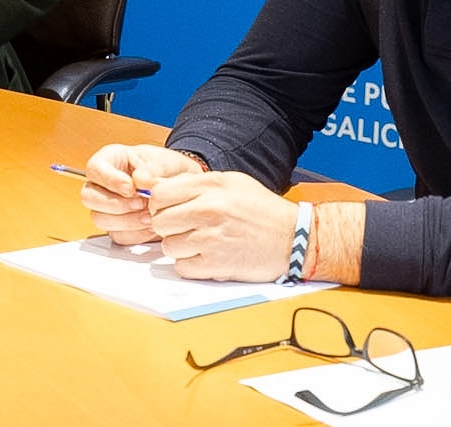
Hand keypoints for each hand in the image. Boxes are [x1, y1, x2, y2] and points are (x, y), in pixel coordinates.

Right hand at [80, 144, 200, 244]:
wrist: (185, 190)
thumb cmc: (170, 170)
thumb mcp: (166, 162)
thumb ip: (153, 169)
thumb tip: (140, 180)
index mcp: (110, 160)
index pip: (94, 168)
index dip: (109, 180)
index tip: (130, 188)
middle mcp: (103, 184)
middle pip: (89, 197)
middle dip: (115, 204)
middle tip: (140, 203)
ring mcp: (107, 207)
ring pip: (100, 219)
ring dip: (127, 221)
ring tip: (150, 216)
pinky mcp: (117, 227)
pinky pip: (117, 235)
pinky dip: (135, 234)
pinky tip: (150, 226)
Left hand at [148, 171, 297, 282]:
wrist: (294, 237)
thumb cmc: (261, 209)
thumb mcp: (230, 182)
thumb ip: (195, 183)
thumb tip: (157, 187)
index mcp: (211, 186)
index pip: (159, 195)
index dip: (159, 205)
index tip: (169, 209)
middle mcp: (209, 210)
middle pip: (159, 221)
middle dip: (168, 227)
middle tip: (184, 228)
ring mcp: (212, 238)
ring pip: (168, 246)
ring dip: (179, 248)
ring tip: (199, 243)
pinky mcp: (217, 264)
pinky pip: (182, 267)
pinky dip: (190, 266)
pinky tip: (205, 257)